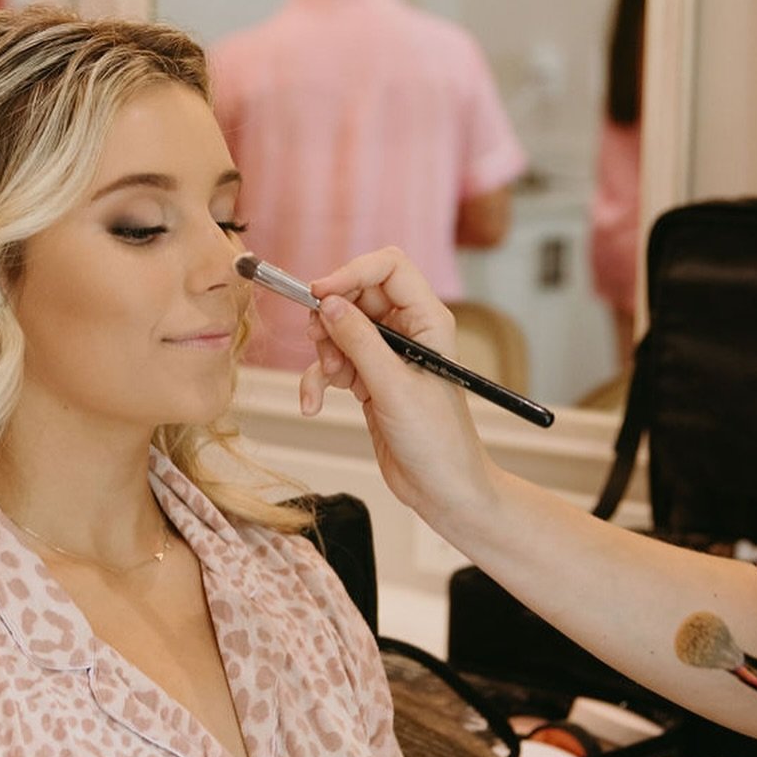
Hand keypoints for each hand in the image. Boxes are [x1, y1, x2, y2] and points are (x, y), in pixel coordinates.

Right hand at [296, 248, 495, 534]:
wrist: (442, 488)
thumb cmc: (437, 440)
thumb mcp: (393, 386)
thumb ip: (358, 341)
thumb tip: (327, 303)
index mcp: (427, 320)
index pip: (388, 268)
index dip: (351, 272)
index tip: (318, 294)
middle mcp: (408, 331)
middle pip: (356, 295)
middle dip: (331, 317)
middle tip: (317, 340)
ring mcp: (386, 356)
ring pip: (339, 330)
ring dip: (323, 352)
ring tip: (331, 380)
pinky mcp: (369, 380)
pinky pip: (333, 364)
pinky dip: (318, 380)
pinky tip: (313, 404)